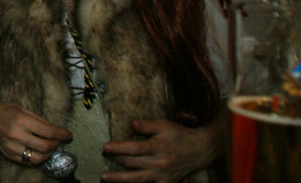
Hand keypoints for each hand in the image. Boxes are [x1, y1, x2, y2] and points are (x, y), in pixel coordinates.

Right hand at [0, 102, 71, 166]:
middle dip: (57, 145)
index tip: (68, 135)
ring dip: (48, 154)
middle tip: (60, 141)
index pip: (48, 131)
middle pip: (45, 147)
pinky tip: (38, 150)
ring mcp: (12, 146)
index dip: (62, 134)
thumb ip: (38, 120)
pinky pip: (28, 161)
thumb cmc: (5, 111)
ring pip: (38, 158)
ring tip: (50, 147)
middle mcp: (16, 134)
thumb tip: (56, 130)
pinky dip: (37, 158)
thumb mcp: (22, 109)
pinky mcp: (9, 154)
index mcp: (21, 119)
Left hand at [101, 116, 225, 181]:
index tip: (105, 147)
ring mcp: (162, 175)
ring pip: (136, 178)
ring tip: (105, 177)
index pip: (135, 148)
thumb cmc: (180, 135)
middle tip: (101, 155)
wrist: (200, 150)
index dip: (119, 148)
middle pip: (132, 163)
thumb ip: (146, 125)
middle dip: (115, 159)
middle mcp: (160, 163)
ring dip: (119, 178)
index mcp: (158, 147)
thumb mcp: (164, 125)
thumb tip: (131, 124)